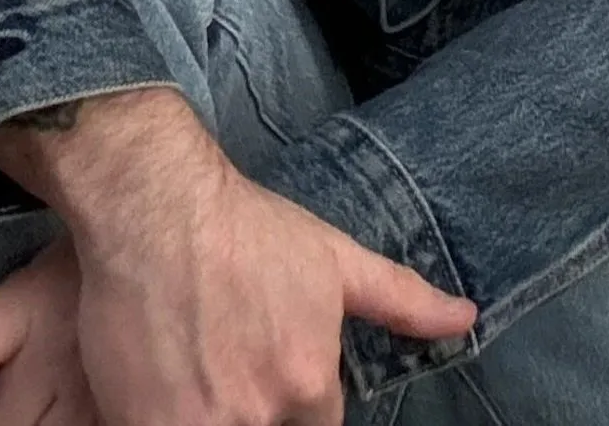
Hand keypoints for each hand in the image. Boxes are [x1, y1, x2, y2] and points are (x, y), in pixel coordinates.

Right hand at [0, 88, 475, 425]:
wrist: (154, 205)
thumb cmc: (246, 227)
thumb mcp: (334, 258)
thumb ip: (403, 300)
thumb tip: (467, 318)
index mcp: (309, 383)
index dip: (298, 403)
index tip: (269, 369)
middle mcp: (259, 415)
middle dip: (254, 407)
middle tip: (233, 363)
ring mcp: (198, 425)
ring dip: (215, 411)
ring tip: (201, 375)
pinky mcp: (142, 424)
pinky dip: (168, 415)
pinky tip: (166, 386)